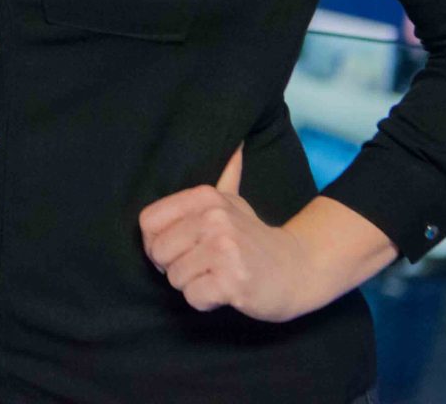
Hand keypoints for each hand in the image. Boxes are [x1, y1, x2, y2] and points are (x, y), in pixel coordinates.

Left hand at [137, 146, 323, 323]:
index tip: (181, 248)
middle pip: (158, 252)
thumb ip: (226, 176)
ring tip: (219, 275)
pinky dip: (206, 301)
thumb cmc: (255, 238)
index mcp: (206, 197)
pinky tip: (226, 291)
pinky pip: (193, 297)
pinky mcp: (233, 280)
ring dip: (193, 285)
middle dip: (175, 266)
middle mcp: (214, 218)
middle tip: (205, 265)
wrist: (298, 270)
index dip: (156, 241)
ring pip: (175, 278)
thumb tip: (235, 144)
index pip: (147, 222)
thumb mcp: (236, 202)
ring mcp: (225, 249)